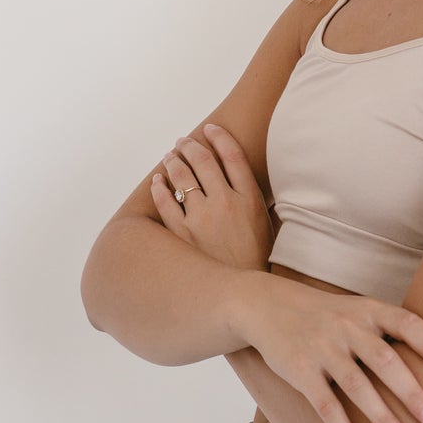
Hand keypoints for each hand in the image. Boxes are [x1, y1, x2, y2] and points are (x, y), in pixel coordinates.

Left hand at [150, 123, 272, 273]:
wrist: (241, 294)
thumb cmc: (255, 260)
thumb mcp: (265, 225)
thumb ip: (252, 200)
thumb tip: (240, 178)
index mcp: (249, 199)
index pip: (233, 156)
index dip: (220, 137)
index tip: (210, 129)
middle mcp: (225, 203)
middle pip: (204, 161)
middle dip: (191, 145)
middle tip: (184, 141)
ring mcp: (201, 218)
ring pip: (182, 177)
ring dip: (174, 161)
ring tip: (171, 156)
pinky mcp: (181, 234)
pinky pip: (165, 202)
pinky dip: (159, 187)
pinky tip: (158, 181)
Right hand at [234, 272, 422, 422]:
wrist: (265, 305)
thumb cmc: (325, 314)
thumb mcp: (356, 309)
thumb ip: (387, 331)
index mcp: (368, 310)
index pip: (407, 323)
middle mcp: (347, 327)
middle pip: (385, 361)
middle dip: (412, 393)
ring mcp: (322, 349)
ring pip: (357, 388)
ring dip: (382, 419)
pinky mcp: (300, 371)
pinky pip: (326, 406)